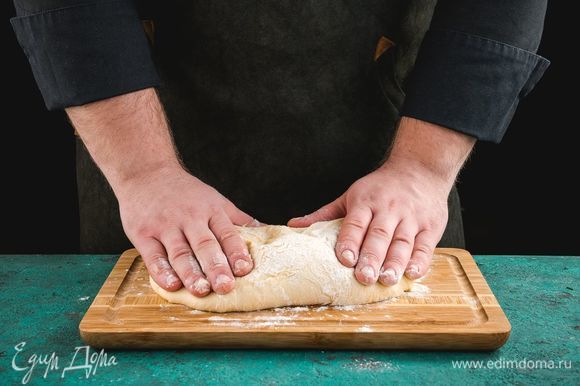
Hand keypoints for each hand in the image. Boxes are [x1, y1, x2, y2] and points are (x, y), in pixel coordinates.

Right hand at [117, 165, 256, 295]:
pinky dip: (162, 272)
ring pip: (180, 253)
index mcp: (211, 211)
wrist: (146, 172)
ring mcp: (165, 226)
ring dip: (191, 273)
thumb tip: (268, 232)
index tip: (245, 269)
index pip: (227, 233)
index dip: (236, 252)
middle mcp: (190, 218)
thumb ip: (239, 220)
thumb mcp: (215, 200)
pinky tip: (171, 284)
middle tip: (226, 287)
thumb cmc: (186, 192)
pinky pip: (153, 256)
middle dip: (216, 267)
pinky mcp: (143, 234)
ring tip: (201, 291)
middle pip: (205, 245)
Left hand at [288, 160, 448, 284]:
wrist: (419, 168)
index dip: (350, 241)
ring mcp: (411, 218)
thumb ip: (325, 214)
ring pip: (402, 242)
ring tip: (386, 280)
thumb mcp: (350, 196)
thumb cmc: (379, 188)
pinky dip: (419, 261)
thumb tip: (293, 226)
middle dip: (371, 257)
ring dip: (395, 263)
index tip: (344, 259)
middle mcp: (389, 209)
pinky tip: (411, 273)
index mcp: (366, 202)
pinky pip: (425, 246)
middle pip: (379, 235)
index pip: (356, 223)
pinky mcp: (430, 226)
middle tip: (363, 277)